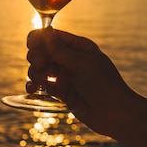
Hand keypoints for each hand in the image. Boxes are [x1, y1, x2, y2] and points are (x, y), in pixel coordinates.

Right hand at [27, 27, 146, 146]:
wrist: (115, 115)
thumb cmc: (104, 85)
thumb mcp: (82, 65)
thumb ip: (60, 50)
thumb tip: (45, 30)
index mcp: (78, 47)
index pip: (52, 36)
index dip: (39, 39)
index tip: (31, 45)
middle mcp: (69, 58)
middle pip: (42, 51)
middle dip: (36, 57)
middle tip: (40, 66)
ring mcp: (64, 74)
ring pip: (39, 68)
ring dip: (34, 72)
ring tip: (38, 83)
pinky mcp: (60, 90)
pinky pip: (41, 84)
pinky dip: (34, 85)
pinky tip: (32, 89)